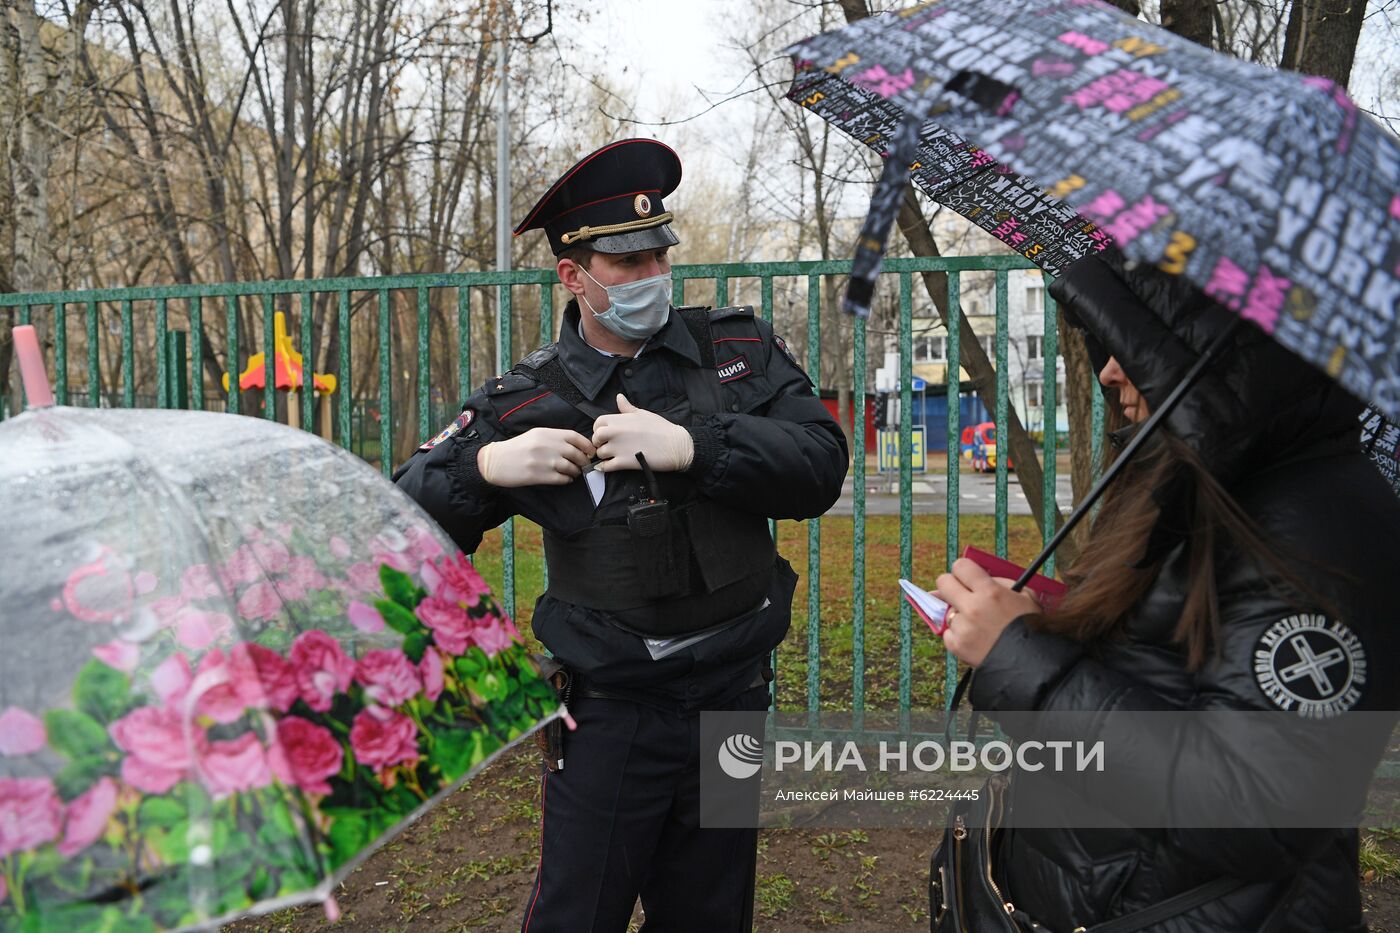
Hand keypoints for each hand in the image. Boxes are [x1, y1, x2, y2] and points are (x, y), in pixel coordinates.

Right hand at [477, 427, 594, 486]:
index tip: (590, 451)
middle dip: (583, 461)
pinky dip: (567, 480)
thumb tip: (575, 445)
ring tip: (574, 473)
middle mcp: (546, 445)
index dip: (586, 445)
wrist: (495, 461)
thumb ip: (553, 438)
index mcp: (546, 433)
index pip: (574, 436)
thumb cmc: (517, 448)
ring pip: (570, 467)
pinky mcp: (538, 476)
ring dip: (575, 471)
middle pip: (575, 453)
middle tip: (583, 465)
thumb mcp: (535, 435)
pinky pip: (561, 479)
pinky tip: (565, 479)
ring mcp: (543, 461)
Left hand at [591, 394, 694, 472]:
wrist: (674, 445)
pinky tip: (610, 466)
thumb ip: (627, 407)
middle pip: (595, 438)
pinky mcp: (624, 462)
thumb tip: (619, 397)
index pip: (598, 423)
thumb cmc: (661, 428)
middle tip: (608, 446)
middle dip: (599, 443)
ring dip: (604, 456)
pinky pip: (606, 467)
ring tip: (612, 456)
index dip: (599, 429)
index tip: (606, 434)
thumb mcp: (642, 414)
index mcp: (619, 419)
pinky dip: (605, 468)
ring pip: (600, 454)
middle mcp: (615, 433)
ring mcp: (618, 448)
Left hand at [936, 558, 1042, 667]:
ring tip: (979, 625)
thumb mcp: (1024, 596)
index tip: (967, 577)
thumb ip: (999, 582)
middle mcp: (973, 607)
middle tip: (961, 594)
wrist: (1033, 664)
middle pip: (943, 582)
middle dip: (951, 586)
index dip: (964, 571)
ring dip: (959, 616)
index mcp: (990, 592)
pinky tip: (975, 638)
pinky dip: (958, 635)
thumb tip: (973, 577)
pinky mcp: (957, 646)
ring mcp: (963, 628)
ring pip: (947, 611)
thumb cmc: (1032, 627)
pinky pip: (947, 633)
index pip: (961, 566)